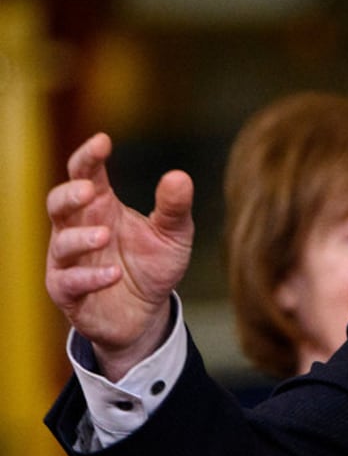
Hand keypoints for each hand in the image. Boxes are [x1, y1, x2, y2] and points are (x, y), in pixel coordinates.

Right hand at [45, 133, 194, 380]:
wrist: (145, 314)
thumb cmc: (153, 265)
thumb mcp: (173, 235)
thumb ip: (175, 208)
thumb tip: (179, 176)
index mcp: (101, 207)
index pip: (86, 174)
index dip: (89, 157)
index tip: (103, 141)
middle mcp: (78, 229)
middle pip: (58, 203)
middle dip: (69, 194)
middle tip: (90, 190)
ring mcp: (69, 261)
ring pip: (60, 243)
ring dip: (80, 238)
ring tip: (105, 236)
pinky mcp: (68, 292)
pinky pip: (69, 282)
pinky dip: (89, 277)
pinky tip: (113, 274)